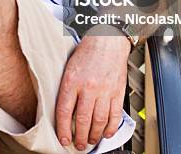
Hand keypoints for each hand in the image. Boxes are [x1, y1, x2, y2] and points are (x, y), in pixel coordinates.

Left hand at [55, 34, 130, 150]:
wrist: (108, 39)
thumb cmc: (87, 51)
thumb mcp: (69, 67)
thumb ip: (66, 88)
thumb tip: (63, 110)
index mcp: (73, 80)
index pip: (64, 110)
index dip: (63, 128)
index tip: (63, 138)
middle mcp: (89, 87)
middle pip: (82, 120)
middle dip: (79, 137)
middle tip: (78, 145)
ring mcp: (105, 90)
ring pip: (99, 121)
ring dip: (94, 135)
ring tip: (90, 141)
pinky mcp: (118, 91)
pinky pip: (115, 115)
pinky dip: (111, 127)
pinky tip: (106, 133)